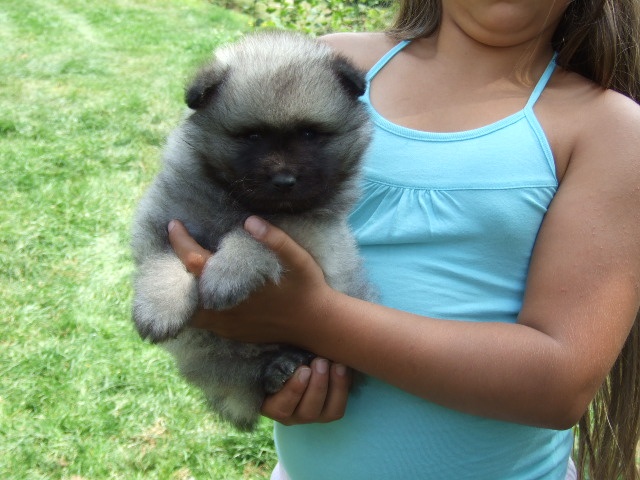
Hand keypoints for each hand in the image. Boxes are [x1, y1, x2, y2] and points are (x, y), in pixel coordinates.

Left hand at [167, 219, 350, 423]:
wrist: (316, 324)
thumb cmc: (307, 287)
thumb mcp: (297, 257)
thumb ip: (274, 239)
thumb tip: (249, 220)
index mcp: (236, 285)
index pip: (195, 262)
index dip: (181, 242)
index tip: (174, 225)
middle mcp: (226, 308)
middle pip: (184, 287)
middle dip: (173, 265)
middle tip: (174, 245)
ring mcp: (227, 325)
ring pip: (188, 310)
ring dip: (180, 290)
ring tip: (179, 269)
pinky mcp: (232, 334)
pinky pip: (202, 322)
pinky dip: (192, 307)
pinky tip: (196, 293)